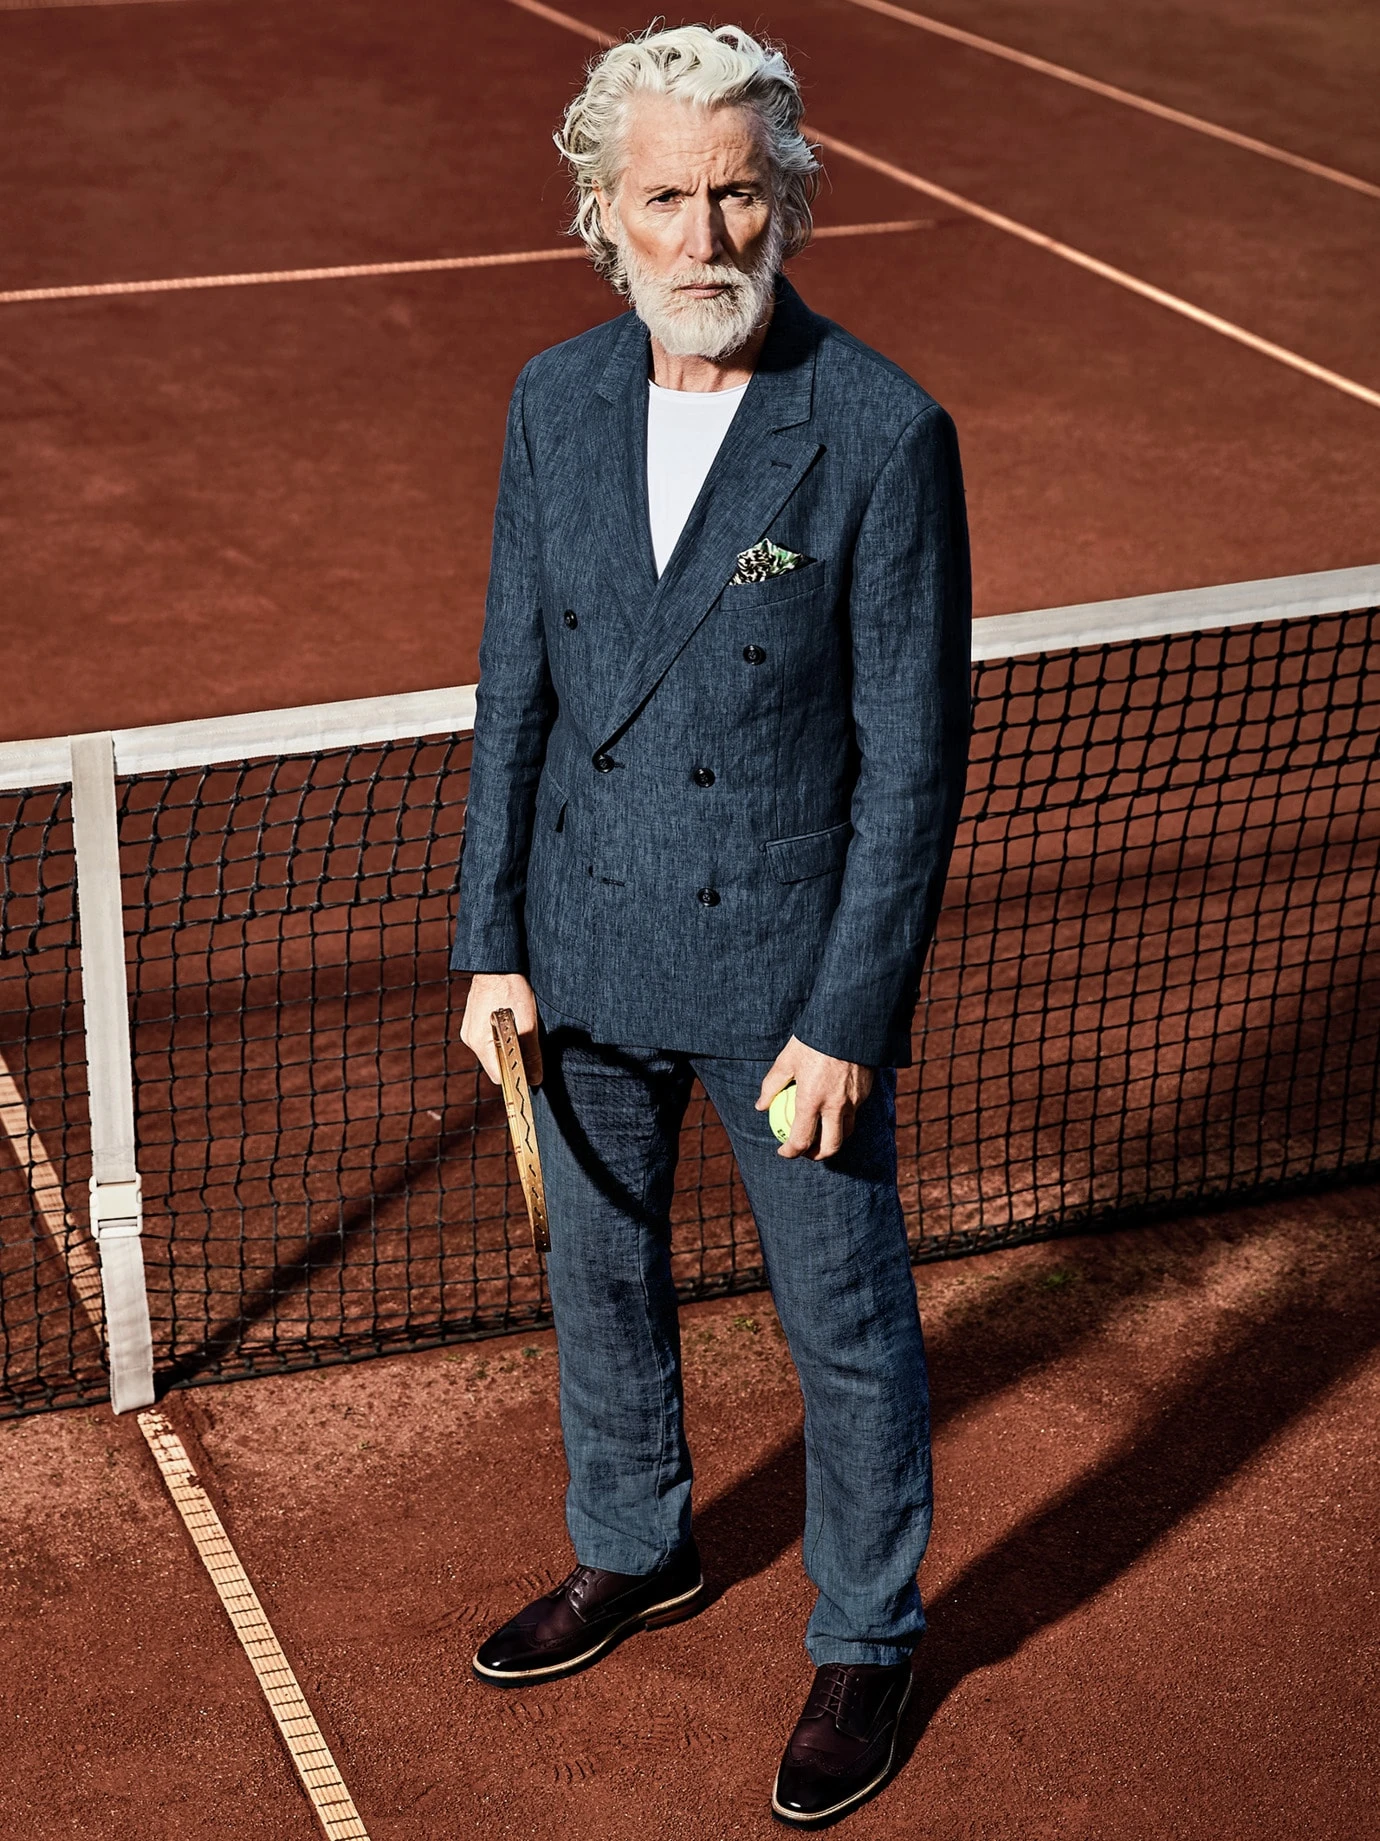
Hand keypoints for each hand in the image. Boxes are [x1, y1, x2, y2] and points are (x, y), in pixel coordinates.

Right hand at [460, 972, 542, 1087]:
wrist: (498, 962)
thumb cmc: (511, 988)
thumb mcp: (528, 1023)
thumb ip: (530, 1054)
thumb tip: (535, 1079)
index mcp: (480, 1043)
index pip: (498, 1077)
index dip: (516, 1076)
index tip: (531, 1070)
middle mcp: (470, 1039)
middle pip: (496, 1064)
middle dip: (513, 1059)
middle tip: (530, 1041)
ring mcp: (470, 1029)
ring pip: (493, 1051)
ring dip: (508, 1046)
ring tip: (521, 1026)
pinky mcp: (473, 1021)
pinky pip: (490, 1038)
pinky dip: (502, 1036)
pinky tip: (512, 1019)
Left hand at [755, 1036, 873, 1159]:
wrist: (849, 1022)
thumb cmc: (813, 1039)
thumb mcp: (786, 1060)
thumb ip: (772, 1085)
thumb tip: (761, 1106)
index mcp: (812, 1100)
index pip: (801, 1141)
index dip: (790, 1152)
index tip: (783, 1151)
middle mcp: (835, 1106)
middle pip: (830, 1147)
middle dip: (817, 1156)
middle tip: (806, 1151)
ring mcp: (854, 1101)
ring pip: (846, 1132)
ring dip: (833, 1138)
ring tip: (821, 1133)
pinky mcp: (866, 1093)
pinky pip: (855, 1113)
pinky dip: (844, 1117)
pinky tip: (834, 1108)